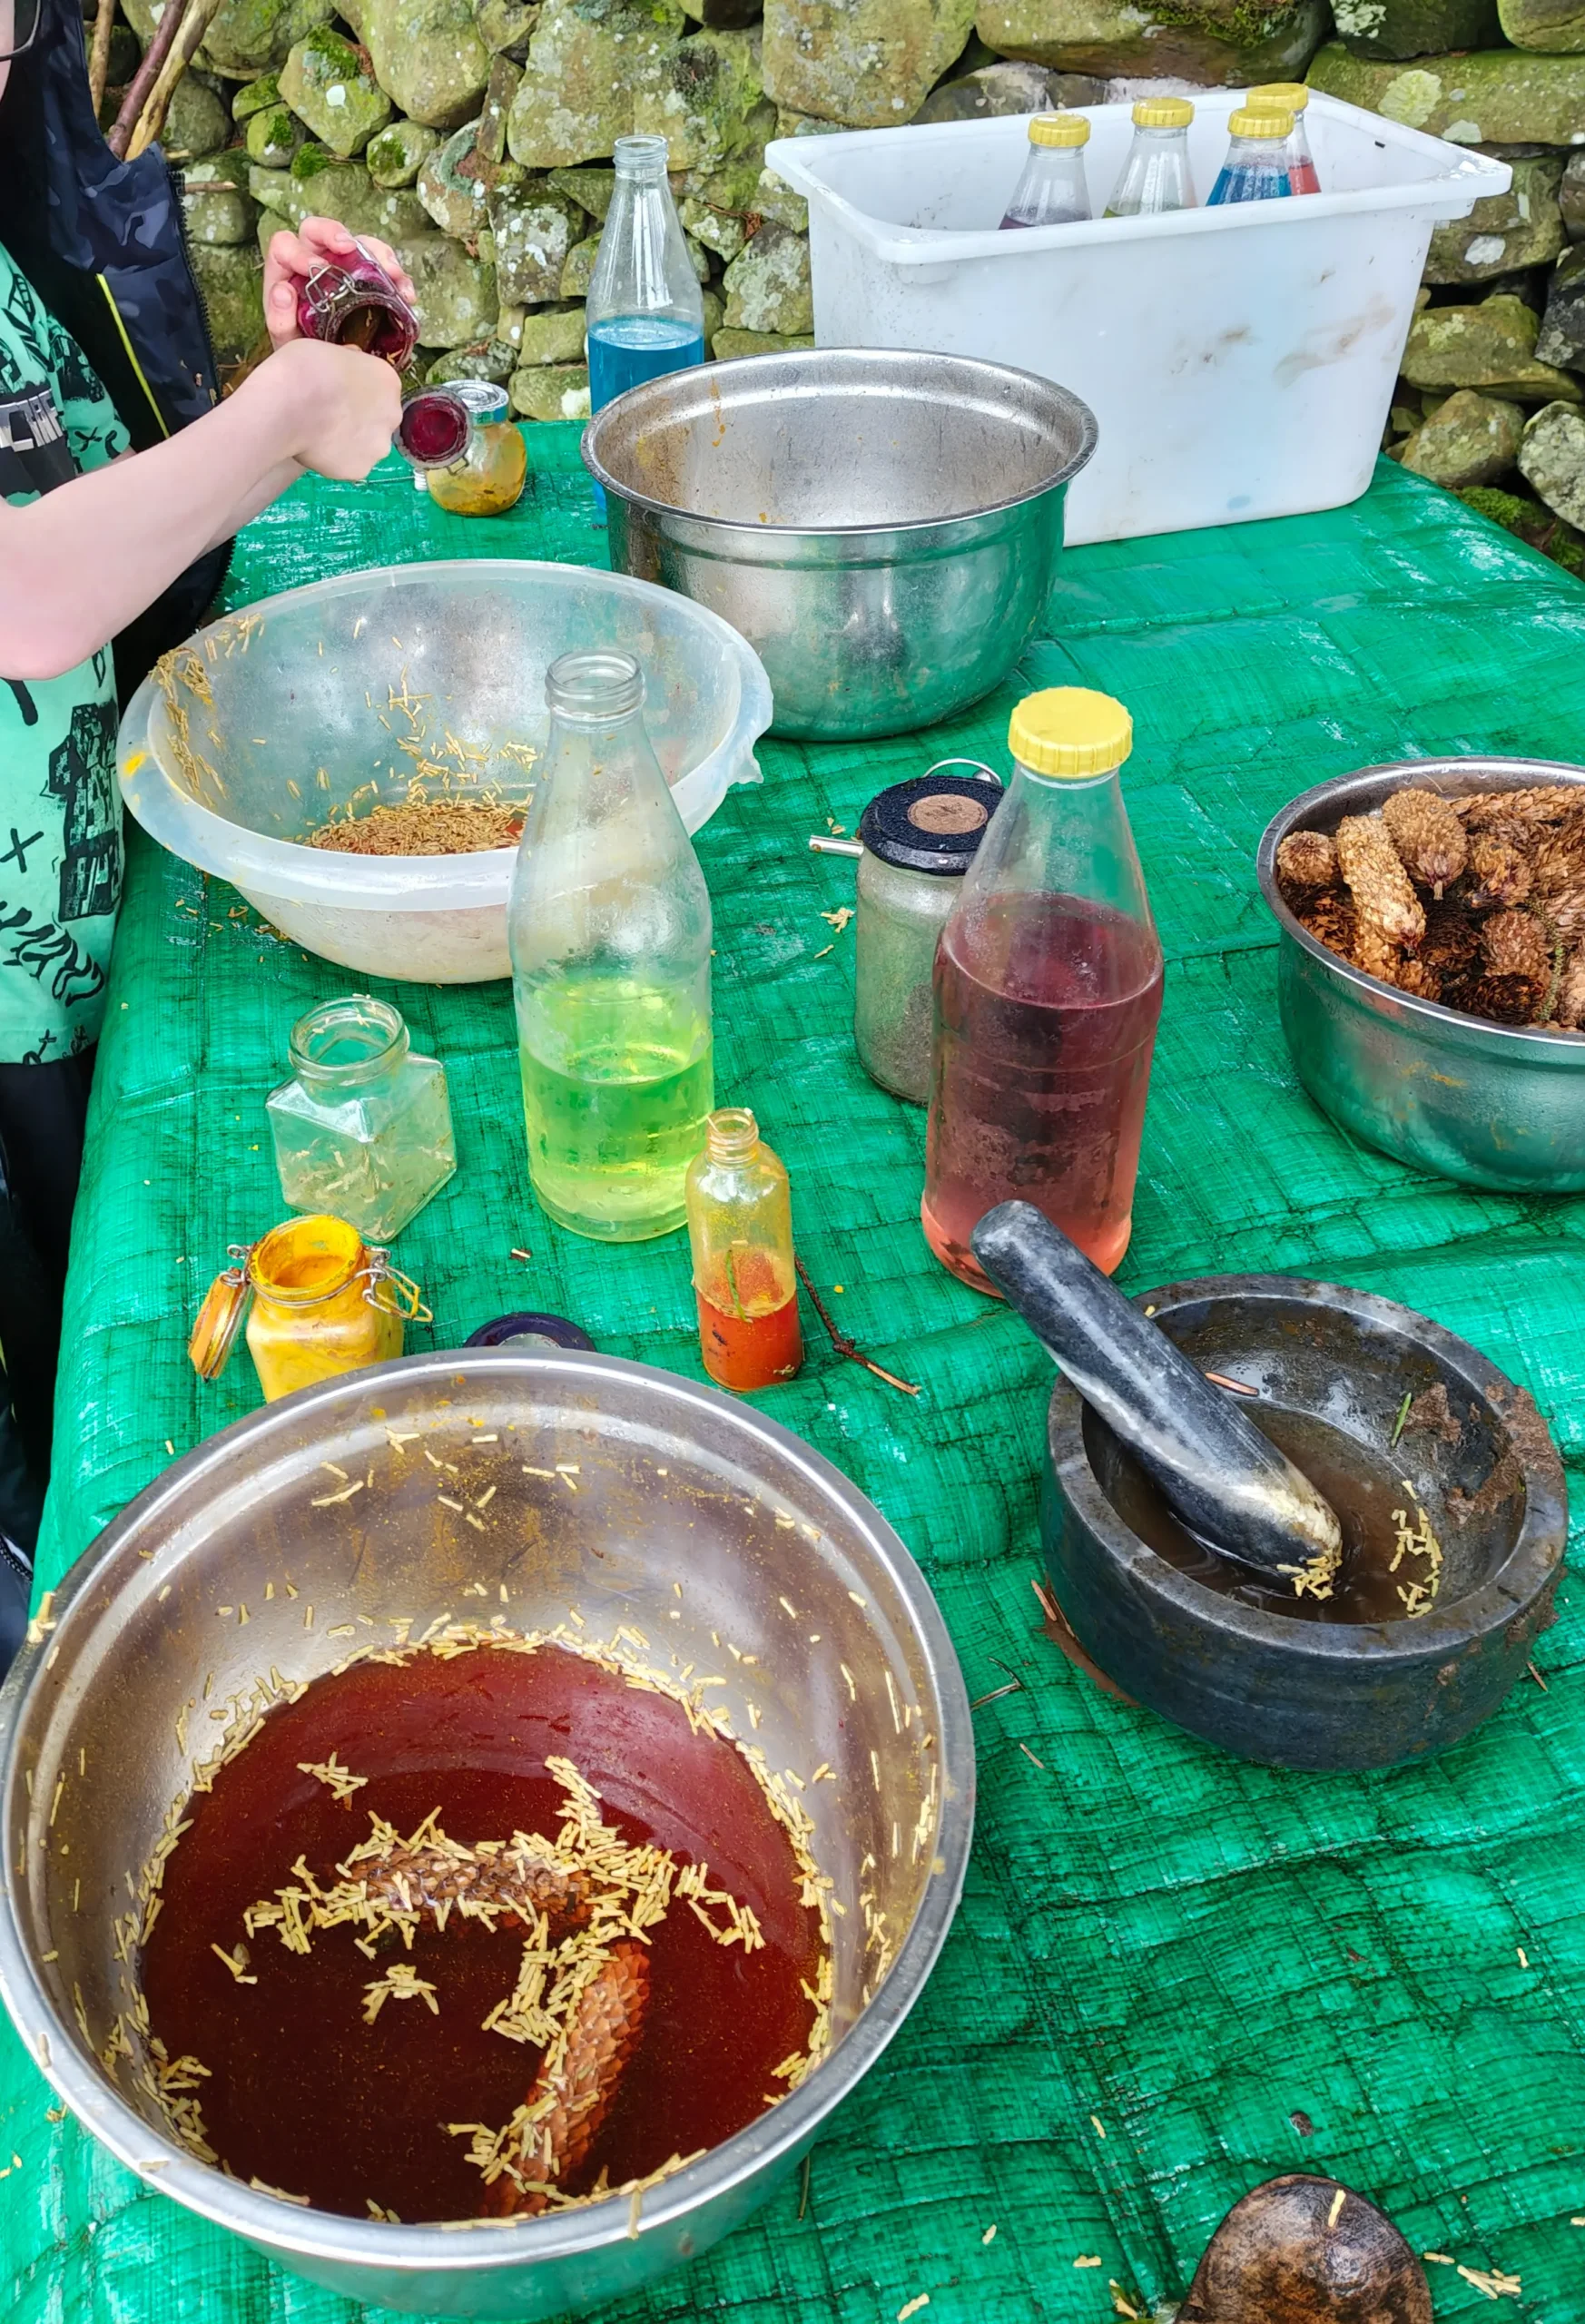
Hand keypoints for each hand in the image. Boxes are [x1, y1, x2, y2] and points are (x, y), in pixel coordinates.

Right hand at [243, 336, 403, 480]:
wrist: (287, 403)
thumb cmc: (303, 367)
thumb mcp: (330, 350)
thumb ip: (347, 364)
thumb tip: (348, 368)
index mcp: (388, 379)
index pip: (379, 388)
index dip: (356, 391)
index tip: (336, 393)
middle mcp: (392, 414)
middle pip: (377, 419)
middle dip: (358, 419)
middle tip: (328, 417)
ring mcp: (378, 445)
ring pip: (366, 446)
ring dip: (348, 442)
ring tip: (318, 435)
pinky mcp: (361, 470)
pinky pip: (348, 465)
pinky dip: (334, 460)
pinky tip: (314, 449)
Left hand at [263, 217, 415, 351]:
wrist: (332, 371)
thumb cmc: (305, 353)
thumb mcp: (289, 344)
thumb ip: (280, 320)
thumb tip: (283, 290)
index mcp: (287, 272)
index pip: (285, 245)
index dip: (298, 251)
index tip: (315, 268)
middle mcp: (314, 261)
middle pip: (317, 230)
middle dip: (334, 232)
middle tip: (348, 246)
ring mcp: (344, 266)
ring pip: (358, 242)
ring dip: (378, 253)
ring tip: (393, 274)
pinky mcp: (369, 278)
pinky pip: (384, 266)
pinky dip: (398, 278)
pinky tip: (407, 295)